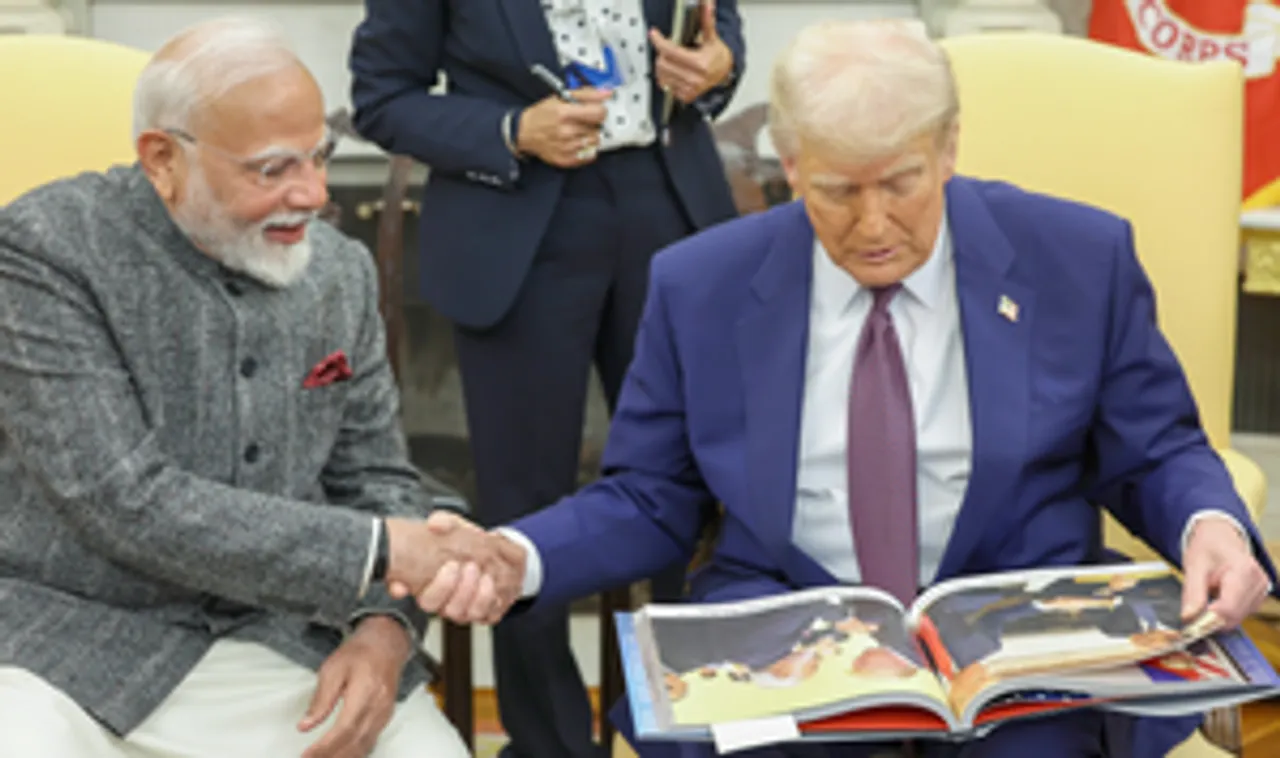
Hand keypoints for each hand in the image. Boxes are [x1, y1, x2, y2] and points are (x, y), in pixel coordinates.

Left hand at [298, 616, 408, 757]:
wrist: (386, 644)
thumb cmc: (360, 653)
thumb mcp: (333, 669)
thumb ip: (321, 699)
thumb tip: (306, 725)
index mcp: (365, 693)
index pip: (345, 729)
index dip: (326, 747)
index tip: (307, 755)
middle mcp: (379, 707)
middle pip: (355, 742)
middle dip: (331, 756)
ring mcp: (384, 714)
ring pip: (364, 745)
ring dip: (343, 756)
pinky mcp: (385, 717)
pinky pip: (370, 741)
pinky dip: (355, 752)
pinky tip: (341, 755)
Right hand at [415, 530, 527, 624]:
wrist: (496, 552)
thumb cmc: (469, 543)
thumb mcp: (456, 526)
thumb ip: (444, 521)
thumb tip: (435, 524)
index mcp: (434, 587)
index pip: (428, 599)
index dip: (438, 588)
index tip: (451, 565)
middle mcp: (448, 603)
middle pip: (449, 609)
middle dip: (461, 589)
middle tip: (470, 566)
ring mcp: (467, 610)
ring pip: (470, 614)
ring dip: (479, 596)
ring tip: (486, 576)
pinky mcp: (487, 613)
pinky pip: (489, 615)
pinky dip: (493, 601)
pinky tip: (496, 584)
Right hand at [516, 88, 610, 167]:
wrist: (524, 132)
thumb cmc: (543, 114)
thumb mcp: (561, 97)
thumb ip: (586, 94)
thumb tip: (607, 93)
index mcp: (565, 113)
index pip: (599, 113)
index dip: (600, 110)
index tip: (596, 111)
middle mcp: (566, 131)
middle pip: (597, 128)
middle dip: (593, 123)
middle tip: (582, 121)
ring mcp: (566, 148)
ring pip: (594, 142)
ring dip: (590, 136)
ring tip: (578, 132)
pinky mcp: (566, 160)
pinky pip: (589, 156)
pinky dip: (586, 149)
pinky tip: (577, 142)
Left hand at [648, 0, 733, 104]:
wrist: (724, 74)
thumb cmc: (717, 56)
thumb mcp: (712, 38)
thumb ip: (707, 20)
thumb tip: (708, 4)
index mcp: (700, 64)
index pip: (670, 51)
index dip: (659, 40)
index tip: (654, 34)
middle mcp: (694, 79)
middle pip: (663, 63)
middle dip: (662, 53)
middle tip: (668, 48)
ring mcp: (689, 89)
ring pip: (662, 74)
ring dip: (662, 65)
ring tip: (672, 59)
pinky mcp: (685, 96)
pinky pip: (665, 85)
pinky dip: (666, 77)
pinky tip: (675, 71)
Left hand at [1181, 516, 1270, 628]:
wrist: (1220, 537)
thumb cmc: (1207, 547)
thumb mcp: (1194, 566)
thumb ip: (1192, 594)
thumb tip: (1188, 619)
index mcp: (1244, 570)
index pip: (1228, 608)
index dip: (1208, 619)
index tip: (1189, 622)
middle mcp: (1259, 582)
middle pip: (1234, 616)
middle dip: (1210, 619)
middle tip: (1191, 613)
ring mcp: (1261, 591)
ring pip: (1236, 618)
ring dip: (1217, 616)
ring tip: (1205, 595)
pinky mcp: (1258, 597)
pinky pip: (1239, 615)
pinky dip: (1224, 612)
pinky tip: (1216, 597)